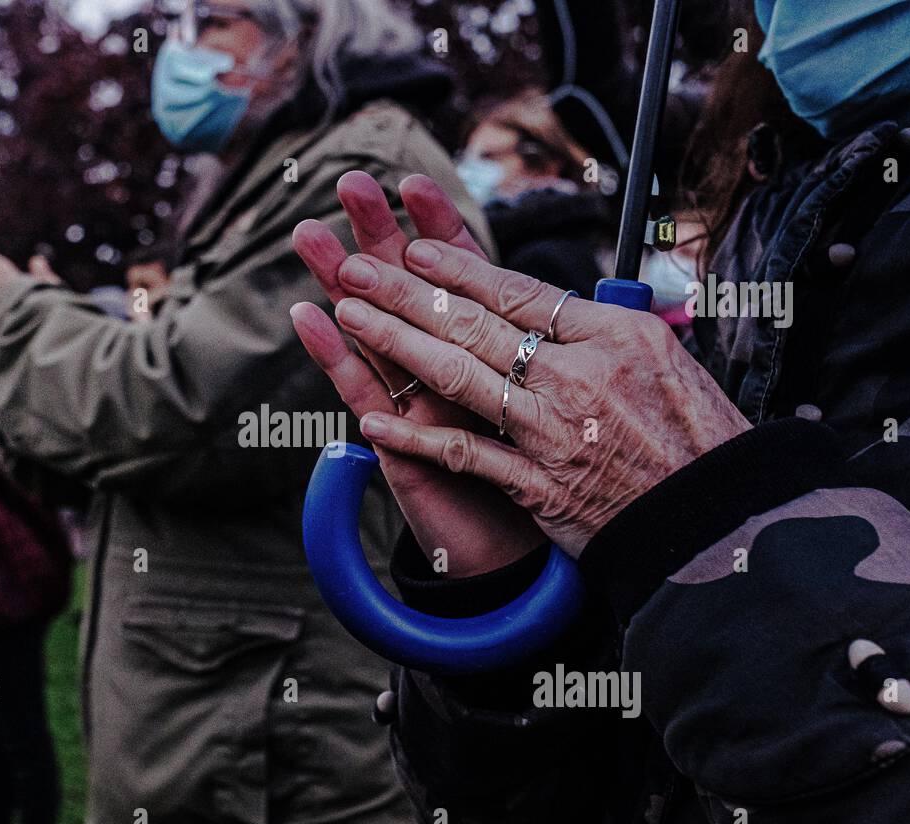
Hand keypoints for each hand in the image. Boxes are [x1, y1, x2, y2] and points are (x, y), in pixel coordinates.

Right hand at [293, 172, 544, 576]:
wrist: (534, 556)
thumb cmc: (566, 481)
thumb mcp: (581, 410)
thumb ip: (577, 362)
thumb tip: (602, 307)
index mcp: (495, 358)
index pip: (467, 278)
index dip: (442, 230)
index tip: (416, 181)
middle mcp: (451, 374)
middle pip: (412, 291)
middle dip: (383, 235)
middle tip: (350, 181)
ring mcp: (419, 406)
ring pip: (374, 331)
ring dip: (341, 282)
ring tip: (308, 235)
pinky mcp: (399, 448)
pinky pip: (366, 395)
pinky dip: (336, 358)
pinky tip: (308, 317)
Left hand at [319, 197, 749, 555]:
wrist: (718, 519)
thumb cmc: (697, 438)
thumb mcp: (664, 359)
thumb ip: (601, 329)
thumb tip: (551, 305)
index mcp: (613, 335)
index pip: (519, 290)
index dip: (459, 266)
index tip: (415, 246)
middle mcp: (579, 376)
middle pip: (475, 321)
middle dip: (406, 290)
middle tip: (355, 265)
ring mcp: (554, 431)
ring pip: (460, 375)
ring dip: (396, 342)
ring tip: (349, 314)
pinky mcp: (539, 485)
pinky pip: (465, 454)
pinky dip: (416, 437)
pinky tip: (374, 419)